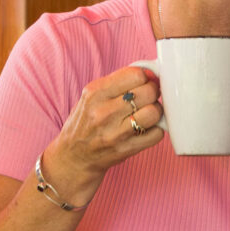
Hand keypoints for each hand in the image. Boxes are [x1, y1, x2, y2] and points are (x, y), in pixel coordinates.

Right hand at [39, 65, 165, 204]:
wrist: (73, 156)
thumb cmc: (86, 122)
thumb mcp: (92, 95)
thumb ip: (118, 82)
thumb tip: (150, 74)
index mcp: (95, 92)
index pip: (136, 75)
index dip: (145, 77)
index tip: (144, 82)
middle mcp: (104, 112)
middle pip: (148, 92)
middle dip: (153, 92)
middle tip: (147, 98)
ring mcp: (115, 133)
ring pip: (154, 113)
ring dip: (155, 112)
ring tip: (146, 113)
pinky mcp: (126, 149)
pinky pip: (156, 134)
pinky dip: (155, 130)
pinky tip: (145, 129)